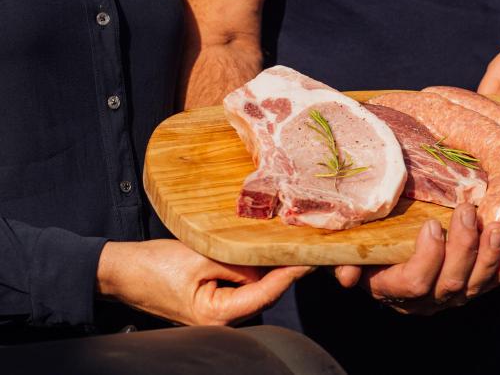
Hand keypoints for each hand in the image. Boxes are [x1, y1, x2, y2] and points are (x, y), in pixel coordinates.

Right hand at [97, 239, 311, 324]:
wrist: (122, 271)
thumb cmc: (154, 266)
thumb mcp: (199, 257)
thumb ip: (238, 262)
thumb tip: (267, 263)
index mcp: (217, 316)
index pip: (266, 294)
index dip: (290, 274)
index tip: (309, 258)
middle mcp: (222, 321)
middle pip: (265, 294)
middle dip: (283, 271)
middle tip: (304, 246)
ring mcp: (219, 313)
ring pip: (255, 289)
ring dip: (267, 269)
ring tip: (285, 246)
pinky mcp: (215, 302)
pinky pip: (242, 287)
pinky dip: (252, 270)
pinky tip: (259, 252)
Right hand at [334, 204, 499, 314]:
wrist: (380, 256)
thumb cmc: (363, 247)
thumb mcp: (349, 251)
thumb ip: (346, 260)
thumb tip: (346, 275)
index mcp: (391, 288)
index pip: (415, 283)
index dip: (428, 257)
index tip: (432, 225)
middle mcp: (422, 300)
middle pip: (450, 282)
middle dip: (463, 246)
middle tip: (467, 211)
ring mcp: (447, 298)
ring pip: (473, 285)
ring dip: (488, 257)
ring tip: (495, 228)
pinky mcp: (466, 291)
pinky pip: (486, 286)